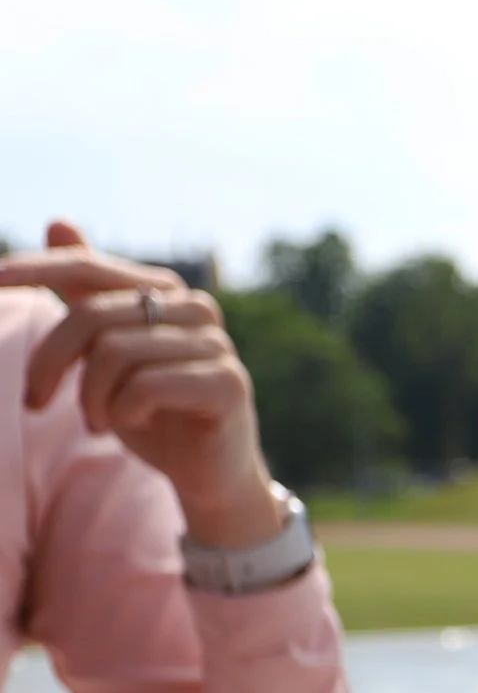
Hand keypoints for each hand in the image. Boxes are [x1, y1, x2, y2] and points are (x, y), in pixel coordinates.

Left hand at [0, 220, 285, 547]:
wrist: (210, 471)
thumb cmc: (155, 409)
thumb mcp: (110, 351)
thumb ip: (87, 294)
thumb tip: (58, 221)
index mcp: (166, 292)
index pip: (90, 267)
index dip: (37, 270)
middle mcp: (196, 309)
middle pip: (92, 316)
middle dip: (50, 363)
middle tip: (35, 402)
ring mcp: (217, 345)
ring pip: (114, 354)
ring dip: (89, 398)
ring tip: (95, 423)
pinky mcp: (227, 383)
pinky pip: (145, 386)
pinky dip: (123, 412)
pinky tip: (132, 425)